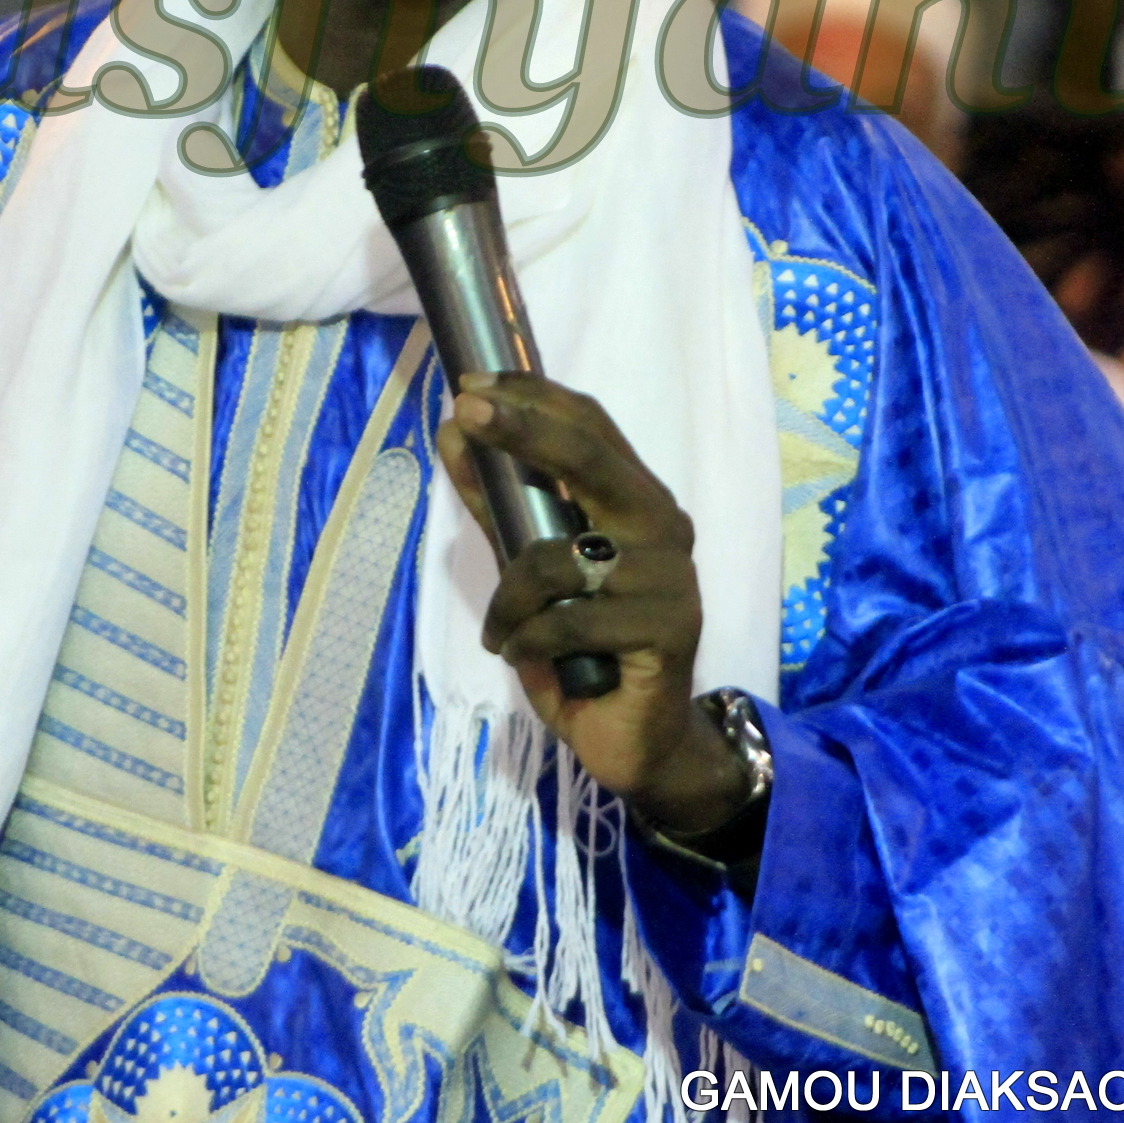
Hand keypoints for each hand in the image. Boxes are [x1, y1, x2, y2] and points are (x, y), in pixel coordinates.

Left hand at [437, 372, 749, 836]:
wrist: (635, 739)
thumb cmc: (582, 648)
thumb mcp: (529, 572)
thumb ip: (497, 506)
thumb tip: (452, 432)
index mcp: (638, 501)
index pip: (592, 426)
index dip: (533, 397)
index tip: (472, 383)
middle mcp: (663, 526)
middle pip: (590, 457)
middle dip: (522, 430)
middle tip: (464, 413)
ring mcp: (671, 577)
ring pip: (558, 556)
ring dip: (508, 597)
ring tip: (503, 629)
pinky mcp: (668, 630)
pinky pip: (567, 619)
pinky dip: (527, 638)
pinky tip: (524, 655)